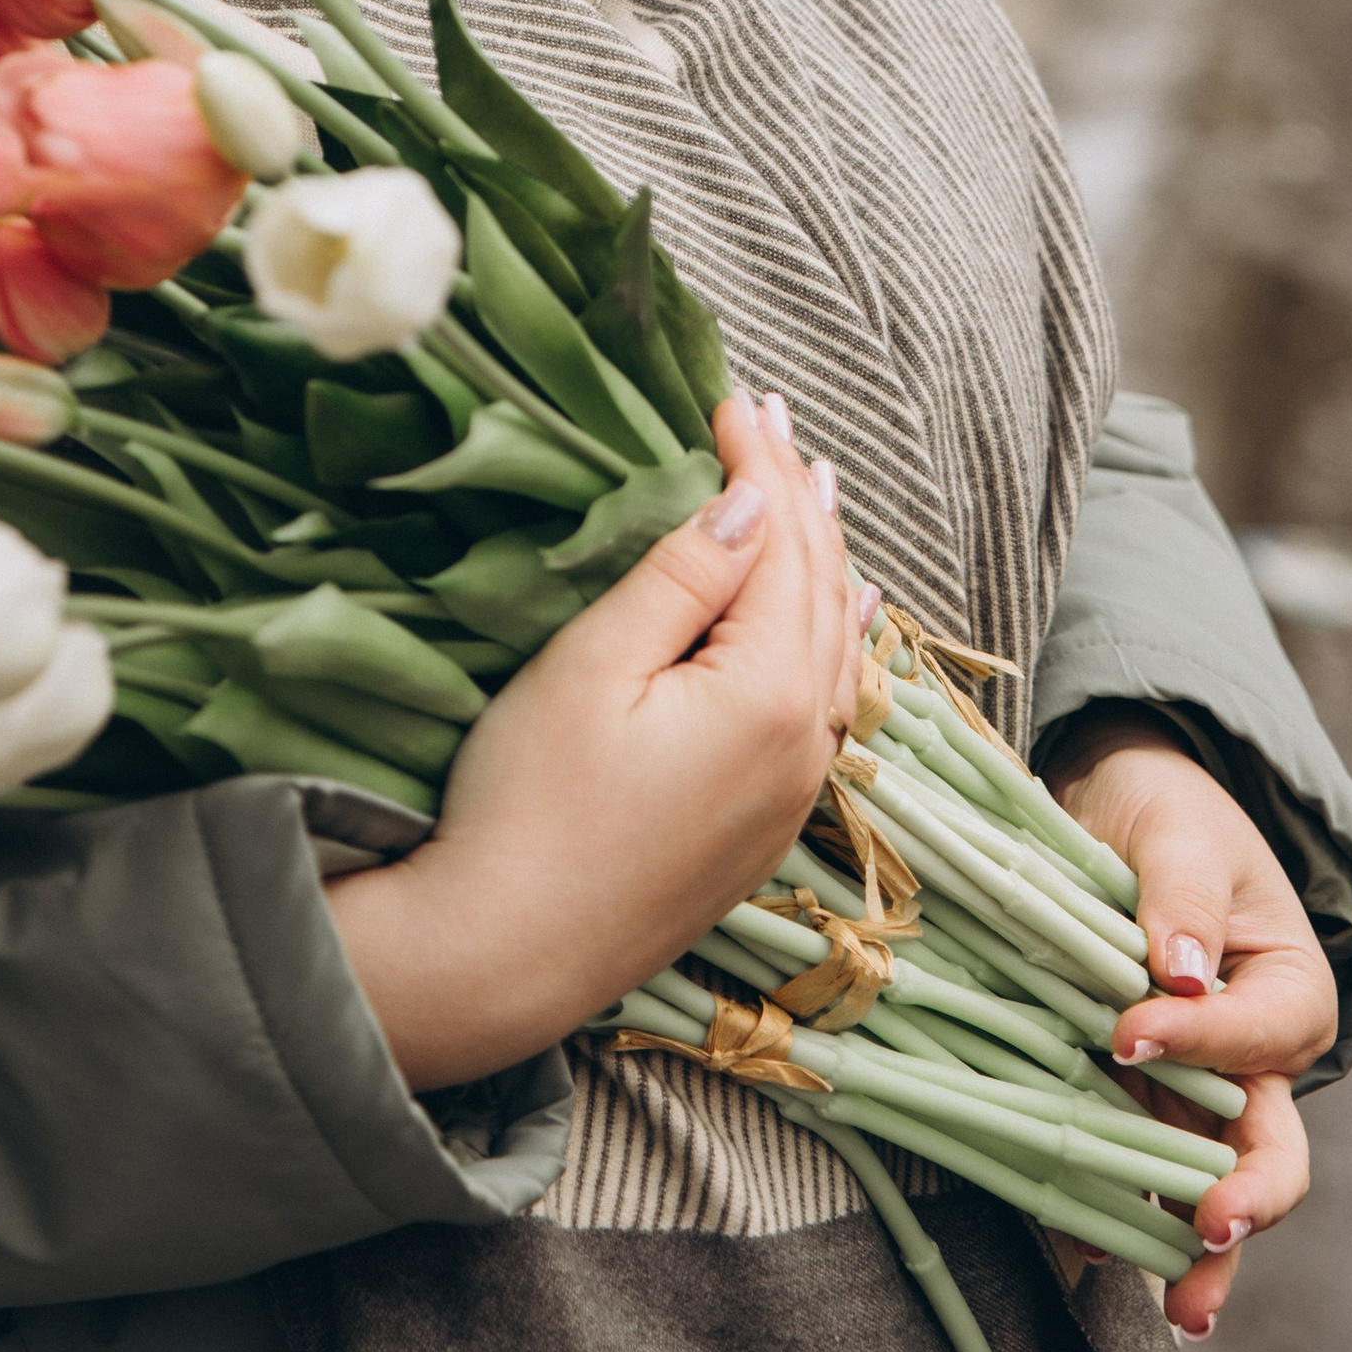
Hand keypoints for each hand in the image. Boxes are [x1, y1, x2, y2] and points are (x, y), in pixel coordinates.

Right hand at [326, 392, 857, 1087]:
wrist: (506, 953)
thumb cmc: (531, 800)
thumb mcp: (596, 663)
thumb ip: (682, 577)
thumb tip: (753, 502)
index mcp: (769, 694)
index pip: (781, 546)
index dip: (759, 464)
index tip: (735, 397)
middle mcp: (805, 746)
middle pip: (820, 593)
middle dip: (799, 501)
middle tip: (775, 420)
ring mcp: (790, 796)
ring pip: (835, 650)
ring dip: (824, 566)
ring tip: (815, 494)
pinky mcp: (763, 831)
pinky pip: (830, 710)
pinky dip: (836, 644)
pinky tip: (844, 621)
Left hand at [1043, 707, 1339, 1339]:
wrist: (1126, 812)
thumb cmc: (1173, 814)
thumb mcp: (1182, 830)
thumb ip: (1183, 895)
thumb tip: (1183, 972)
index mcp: (1289, 992)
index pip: (1254, 1033)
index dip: (1197, 1042)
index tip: (1128, 1034)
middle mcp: (1254, 1061)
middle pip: (1270, 1148)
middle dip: (1247, 1203)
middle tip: (1211, 1231)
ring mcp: (1194, 1092)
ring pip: (1203, 1181)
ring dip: (1190, 1247)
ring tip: (1173, 1307)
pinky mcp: (1135, 1100)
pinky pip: (1129, 1160)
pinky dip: (1110, 1204)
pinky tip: (1082, 1242)